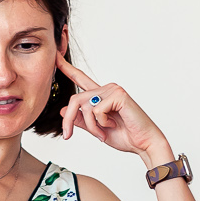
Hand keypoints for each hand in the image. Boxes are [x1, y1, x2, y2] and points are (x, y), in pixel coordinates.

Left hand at [55, 54, 170, 165]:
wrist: (143, 144)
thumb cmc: (125, 136)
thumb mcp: (96, 129)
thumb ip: (81, 119)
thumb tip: (62, 110)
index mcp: (100, 95)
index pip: (80, 79)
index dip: (66, 68)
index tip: (55, 57)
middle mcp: (106, 89)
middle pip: (74, 99)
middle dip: (68, 120)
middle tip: (68, 136)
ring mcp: (113, 90)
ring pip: (84, 106)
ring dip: (90, 125)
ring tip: (102, 134)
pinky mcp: (119, 95)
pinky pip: (97, 109)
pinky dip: (101, 123)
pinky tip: (113, 124)